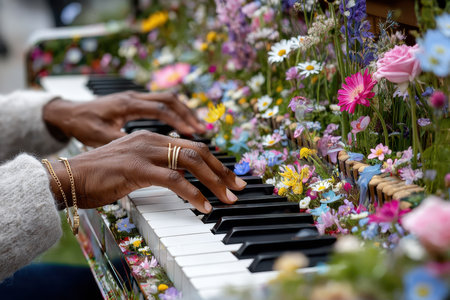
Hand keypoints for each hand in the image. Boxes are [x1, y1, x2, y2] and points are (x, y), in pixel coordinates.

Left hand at [43, 91, 205, 146]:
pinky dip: (175, 114)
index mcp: (126, 105)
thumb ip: (124, 143)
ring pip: (168, 99)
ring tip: (199, 129)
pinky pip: (161, 104)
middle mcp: (134, 98)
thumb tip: (144, 156)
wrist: (66, 113)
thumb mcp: (99, 137)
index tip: (195, 133)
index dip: (179, 121)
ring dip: (185, 113)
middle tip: (203, 130)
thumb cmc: (81, 125)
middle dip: (189, 115)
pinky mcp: (135, 103)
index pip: (160, 109)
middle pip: (170, 100)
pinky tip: (182, 126)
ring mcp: (135, 98)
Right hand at [48, 131, 246, 212]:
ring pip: (191, 162)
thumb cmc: (99, 176)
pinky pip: (174, 180)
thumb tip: (179, 177)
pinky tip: (203, 206)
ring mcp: (144, 152)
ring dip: (214, 182)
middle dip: (222, 170)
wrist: (68, 177)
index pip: (192, 146)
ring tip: (227, 198)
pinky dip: (193, 194)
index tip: (229, 177)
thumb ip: (156, 166)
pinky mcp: (136, 168)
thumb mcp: (134, 166)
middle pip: (198, 151)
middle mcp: (151, 140)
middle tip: (238, 187)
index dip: (215, 162)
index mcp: (152, 138)